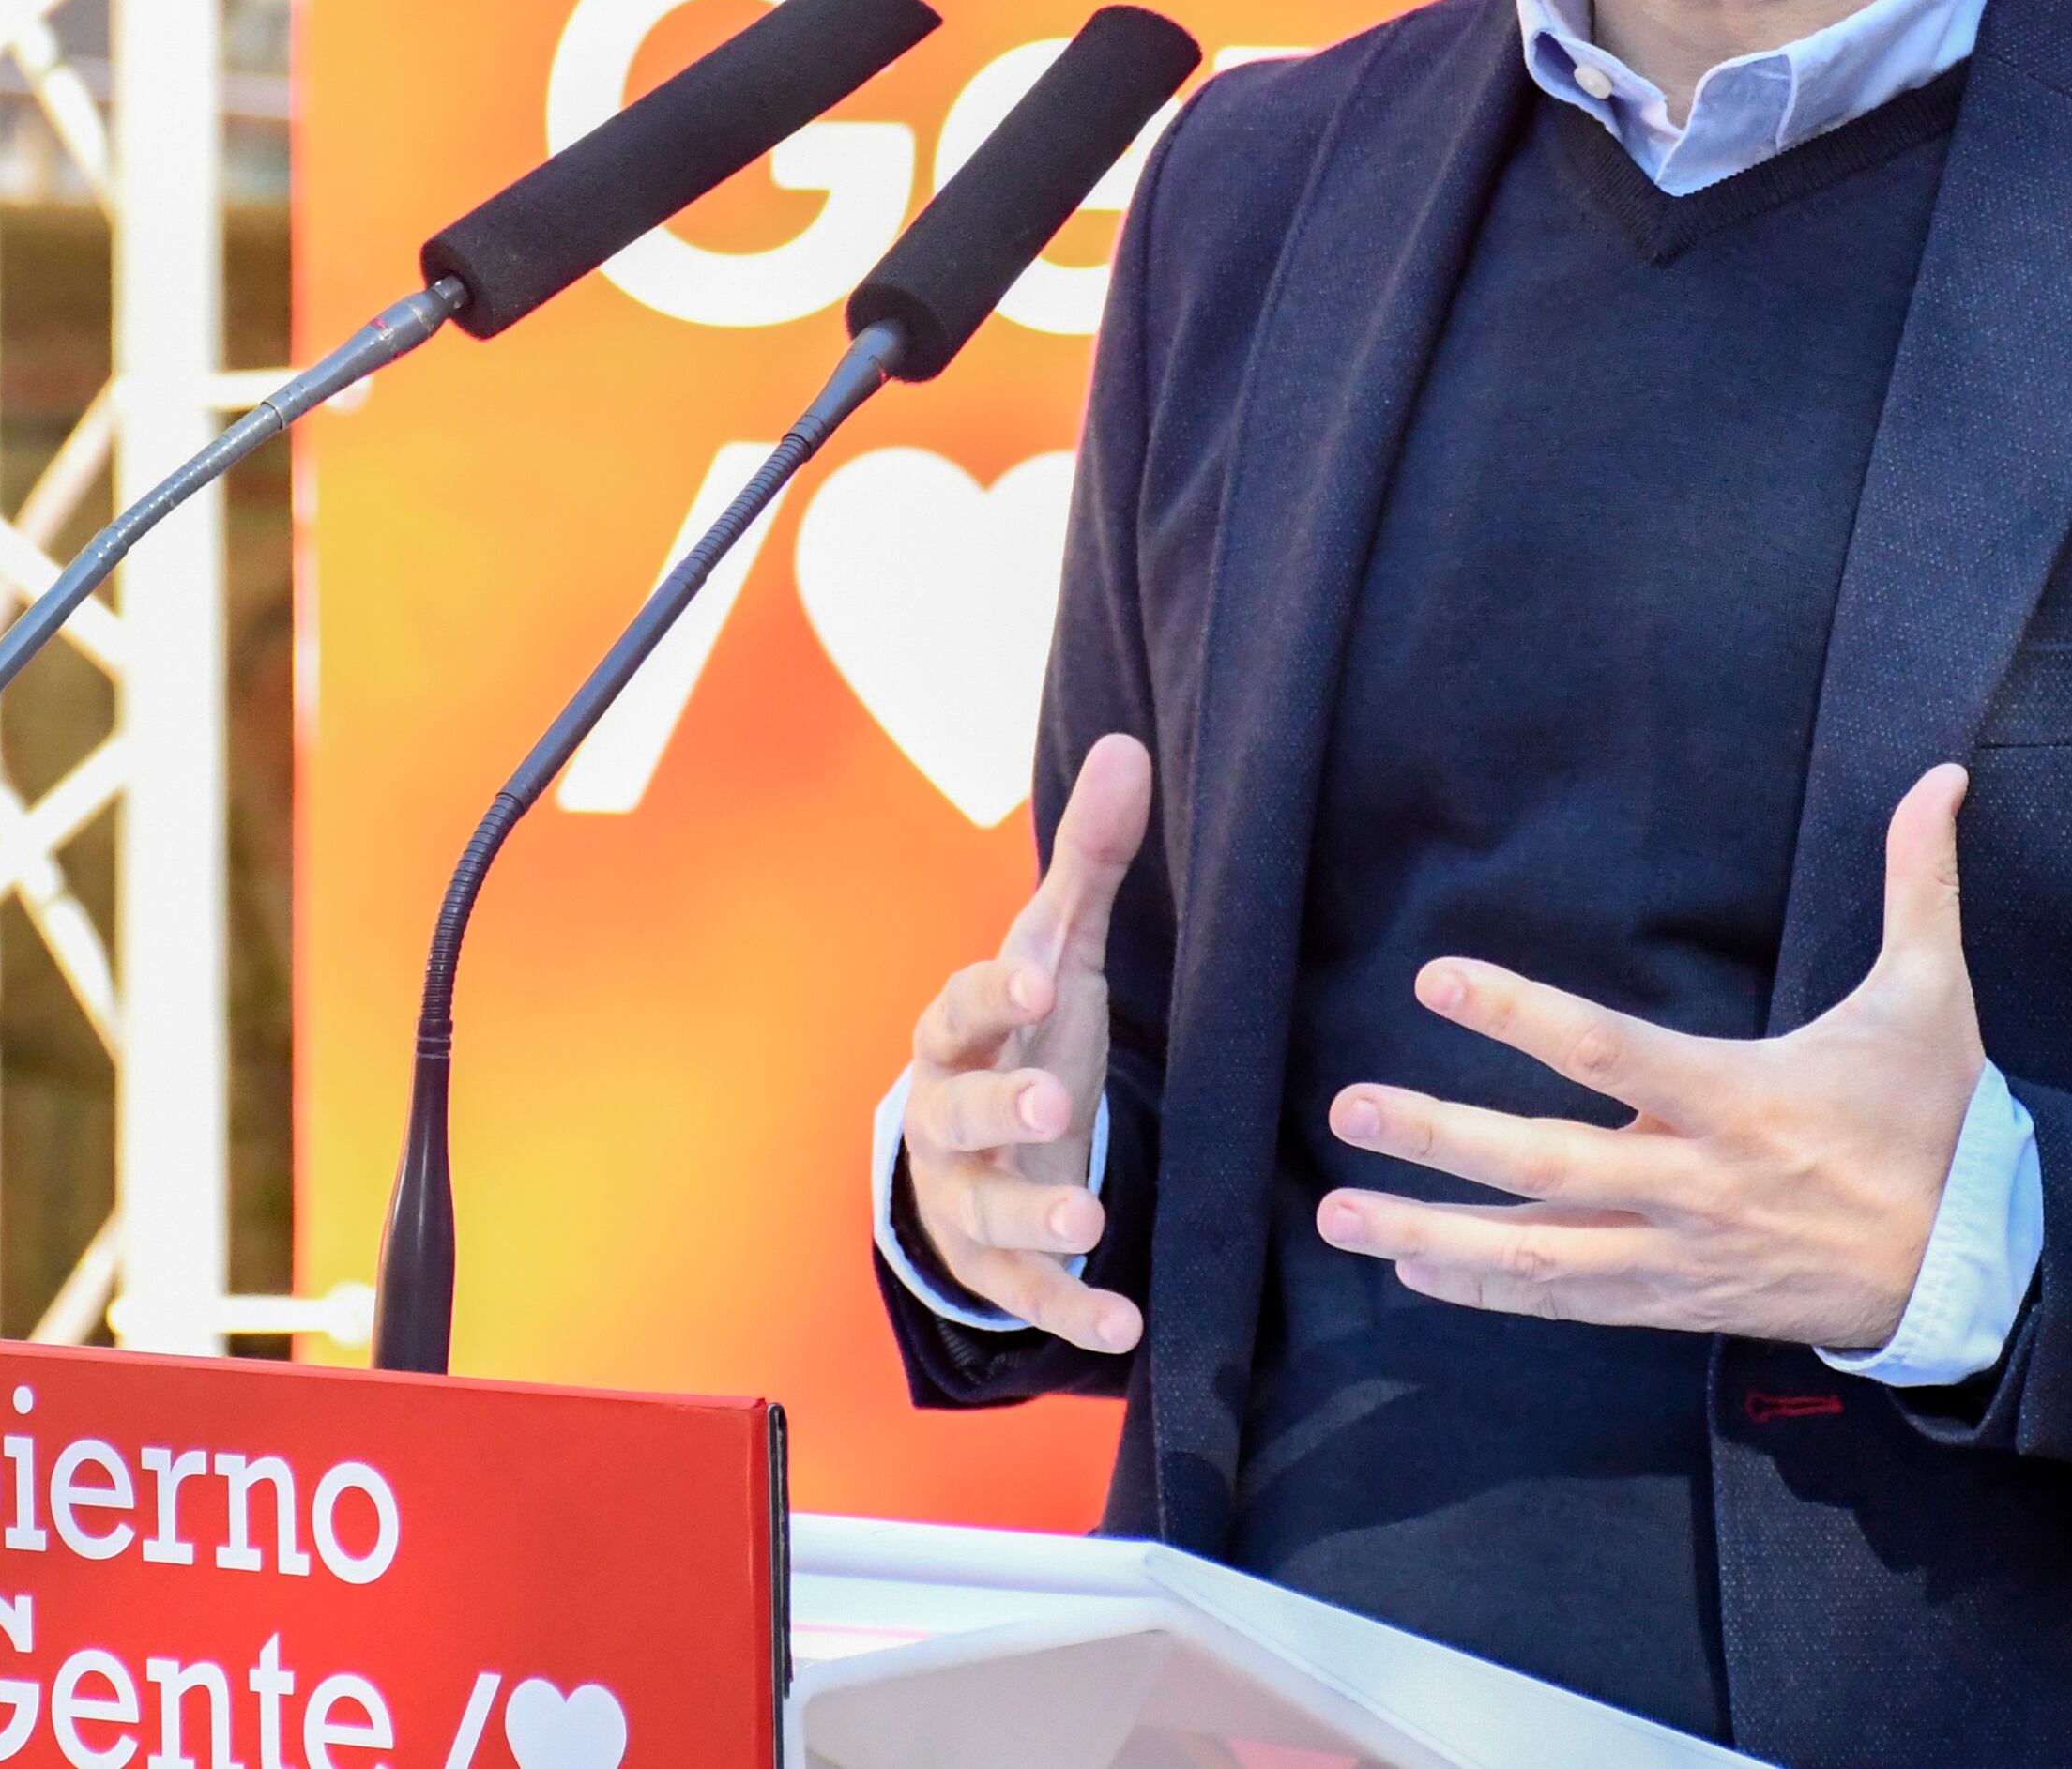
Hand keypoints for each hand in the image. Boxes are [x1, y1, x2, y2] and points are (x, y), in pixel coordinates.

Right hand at [899, 733, 1152, 1353]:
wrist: (976, 1150)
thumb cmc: (1023, 1036)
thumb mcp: (1056, 953)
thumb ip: (1089, 862)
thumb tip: (1127, 745)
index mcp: (955, 1032)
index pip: (960, 1006)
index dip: (992, 993)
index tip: (1037, 975)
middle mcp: (944, 1116)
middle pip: (954, 1111)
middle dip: (998, 1108)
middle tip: (1049, 1103)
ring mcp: (965, 1197)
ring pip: (985, 1213)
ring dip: (1033, 1221)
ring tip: (1087, 1225)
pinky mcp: (997, 1266)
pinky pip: (1027, 1298)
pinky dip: (1073, 1312)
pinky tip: (1126, 1325)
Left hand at [1316, 762, 1984, 1349]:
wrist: (1975, 1269)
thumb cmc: (1942, 1119)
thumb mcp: (1933, 996)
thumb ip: (1920, 880)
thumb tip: (1946, 772)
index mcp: (1745, 1100)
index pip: (1610, 1053)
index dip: (1519, 1016)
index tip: (1435, 978)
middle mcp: (1699, 1185)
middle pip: (1549, 1167)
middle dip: (1442, 1140)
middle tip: (1347, 1109)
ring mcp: (1682, 1255)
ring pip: (1540, 1257)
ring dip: (1432, 1236)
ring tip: (1337, 1212)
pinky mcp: (1678, 1303)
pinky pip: (1568, 1302)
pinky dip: (1487, 1290)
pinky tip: (1413, 1268)